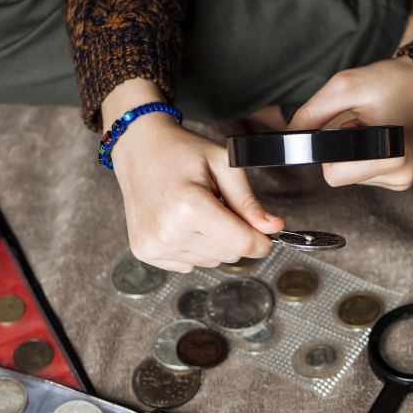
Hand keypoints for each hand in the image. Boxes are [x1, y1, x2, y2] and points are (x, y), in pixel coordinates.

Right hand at [104, 79, 283, 271]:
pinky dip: (193, 247)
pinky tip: (180, 222)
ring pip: (210, 262)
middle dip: (235, 235)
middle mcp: (168, 231)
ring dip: (213, 241)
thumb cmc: (182, 151)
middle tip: (220, 206)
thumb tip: (274, 227)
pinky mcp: (145, 251)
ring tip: (196, 210)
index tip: (266, 234)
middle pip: (228, 255)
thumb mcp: (224, 164)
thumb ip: (249, 201)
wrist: (139, 148)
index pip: (242, 244)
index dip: (262, 242)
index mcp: (190, 207)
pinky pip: (189, 264)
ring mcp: (153, 245)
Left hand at [288, 56, 412, 190]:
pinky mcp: (406, 178)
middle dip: (343, 150)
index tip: (343, 126)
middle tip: (362, 122)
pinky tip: (384, 134)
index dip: (328, 150)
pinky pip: (369, 173)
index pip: (334, 174)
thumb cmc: (397, 82)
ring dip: (356, 151)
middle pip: (341, 176)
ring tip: (377, 124)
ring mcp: (406, 180)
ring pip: (354, 175)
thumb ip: (313, 112)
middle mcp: (401, 176)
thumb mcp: (348, 86)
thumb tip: (290, 136)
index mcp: (392, 157)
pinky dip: (369, 155)